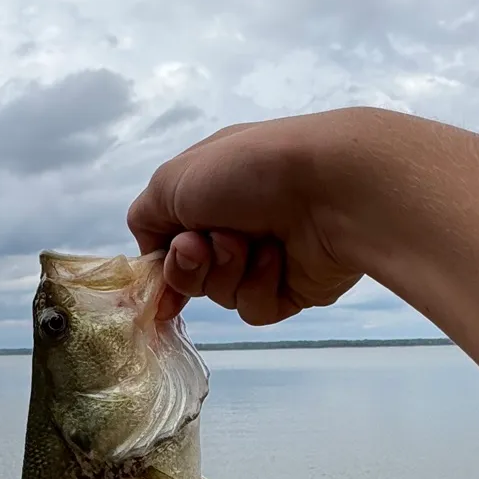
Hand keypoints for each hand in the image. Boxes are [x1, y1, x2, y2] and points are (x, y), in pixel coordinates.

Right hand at [126, 113, 371, 323]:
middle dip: (190, 264)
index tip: (158, 270)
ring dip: (226, 270)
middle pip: (191, 273)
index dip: (162, 259)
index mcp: (210, 190)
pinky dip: (259, 284)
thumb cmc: (250, 169)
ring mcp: (266, 257)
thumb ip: (147, 217)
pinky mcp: (295, 288)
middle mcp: (238, 222)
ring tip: (250, 241)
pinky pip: (255, 308)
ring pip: (221, 294)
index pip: (171, 238)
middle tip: (204, 243)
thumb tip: (155, 255)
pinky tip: (278, 257)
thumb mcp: (172, 180)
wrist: (330, 189)